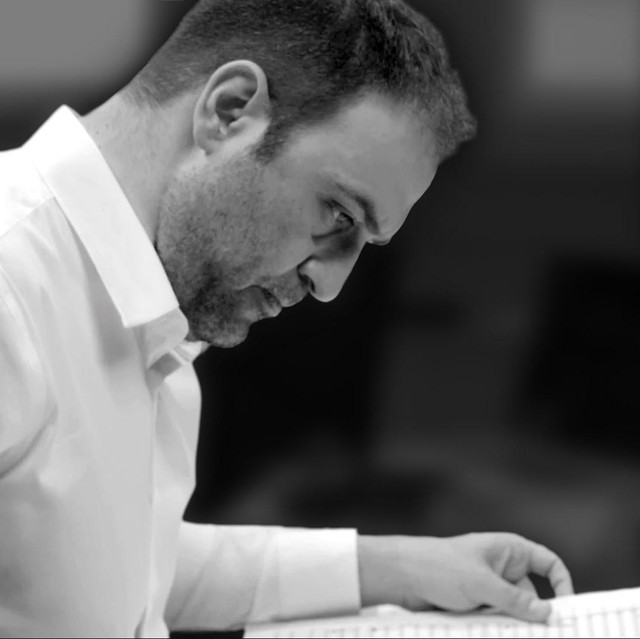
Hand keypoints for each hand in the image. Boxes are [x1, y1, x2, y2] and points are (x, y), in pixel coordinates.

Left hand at [358, 532, 573, 622]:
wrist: (402, 576)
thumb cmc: (439, 566)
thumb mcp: (482, 584)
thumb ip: (516, 600)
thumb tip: (548, 613)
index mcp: (509, 550)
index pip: (548, 564)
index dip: (562, 584)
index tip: (566, 611)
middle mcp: (502, 567)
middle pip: (533, 595)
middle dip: (535, 615)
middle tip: (540, 635)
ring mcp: (489, 587)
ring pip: (515, 612)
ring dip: (513, 624)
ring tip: (503, 629)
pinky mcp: (477, 604)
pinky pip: (497, 620)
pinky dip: (498, 628)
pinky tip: (492, 633)